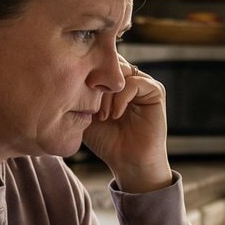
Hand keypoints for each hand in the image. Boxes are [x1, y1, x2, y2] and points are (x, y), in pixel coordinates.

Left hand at [82, 58, 170, 192]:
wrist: (128, 162)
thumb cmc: (107, 141)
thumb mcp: (85, 114)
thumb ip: (80, 94)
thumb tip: (69, 74)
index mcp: (114, 82)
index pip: (99, 62)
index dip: (86, 75)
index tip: (78, 97)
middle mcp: (130, 78)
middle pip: (108, 63)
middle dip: (96, 84)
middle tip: (91, 107)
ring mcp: (143, 83)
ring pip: (120, 72)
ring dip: (107, 94)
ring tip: (103, 116)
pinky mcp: (155, 91)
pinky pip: (135, 82)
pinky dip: (121, 98)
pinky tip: (115, 116)